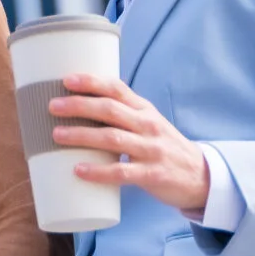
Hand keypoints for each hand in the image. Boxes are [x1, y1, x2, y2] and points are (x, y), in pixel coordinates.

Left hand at [50, 74, 211, 213]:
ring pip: (113, 138)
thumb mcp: (148, 123)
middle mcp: (148, 126)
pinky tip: (78, 170)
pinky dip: (98, 171)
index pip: (117, 89)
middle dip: (80, 105)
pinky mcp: (152, 174)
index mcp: (144, 110)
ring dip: (82, 135)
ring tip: (56, 135)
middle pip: (110, 110)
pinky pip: (122, 172)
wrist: (201, 176)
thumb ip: (121, 115)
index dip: (92, 82)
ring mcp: (151, 150)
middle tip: (52, 106)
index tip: (66, 79)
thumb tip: (76, 107)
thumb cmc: (163, 147)